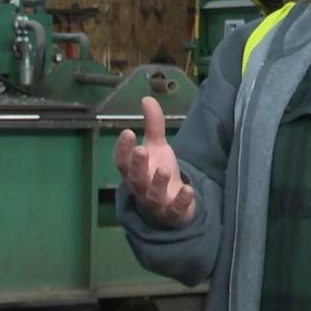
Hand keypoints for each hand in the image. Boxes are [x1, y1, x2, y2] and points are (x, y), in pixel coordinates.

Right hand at [113, 96, 195, 226]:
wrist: (172, 206)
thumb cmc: (159, 173)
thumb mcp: (157, 147)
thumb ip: (152, 125)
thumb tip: (146, 98)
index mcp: (133, 171)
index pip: (122, 162)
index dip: (122, 149)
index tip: (128, 132)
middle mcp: (141, 187)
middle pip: (135, 178)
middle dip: (138, 165)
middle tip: (141, 149)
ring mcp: (156, 202)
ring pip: (153, 194)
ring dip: (158, 182)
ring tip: (164, 169)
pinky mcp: (173, 212)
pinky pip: (176, 209)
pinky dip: (182, 200)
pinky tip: (188, 190)